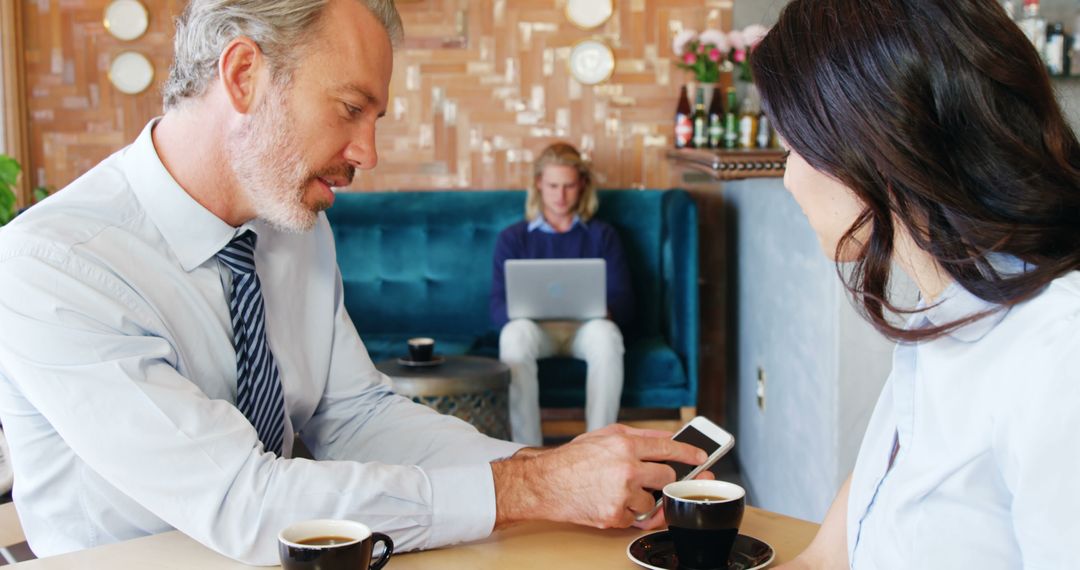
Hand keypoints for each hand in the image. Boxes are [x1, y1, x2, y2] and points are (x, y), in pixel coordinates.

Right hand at [491, 424, 707, 529]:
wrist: (546, 483)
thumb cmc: (572, 459)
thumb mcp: (604, 435)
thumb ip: (638, 436)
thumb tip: (667, 439)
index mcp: (624, 444)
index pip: (668, 448)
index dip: (689, 454)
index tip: (701, 459)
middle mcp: (626, 468)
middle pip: (667, 476)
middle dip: (664, 478)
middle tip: (654, 478)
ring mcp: (622, 494)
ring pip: (653, 500)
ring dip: (643, 497)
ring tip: (619, 489)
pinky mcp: (615, 516)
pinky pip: (637, 517)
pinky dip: (629, 511)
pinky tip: (611, 500)